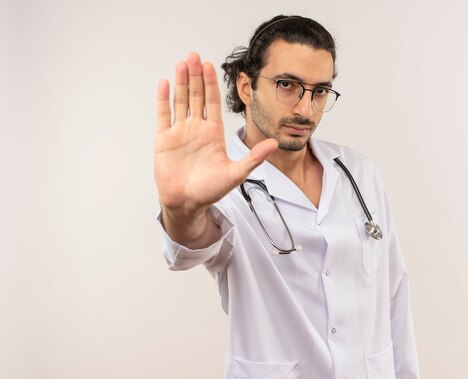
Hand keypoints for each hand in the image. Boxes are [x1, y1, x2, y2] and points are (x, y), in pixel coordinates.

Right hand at [154, 52, 277, 216]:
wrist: (187, 204)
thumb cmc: (210, 191)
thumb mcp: (236, 173)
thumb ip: (254, 157)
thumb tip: (274, 144)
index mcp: (213, 133)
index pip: (212, 103)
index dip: (211, 84)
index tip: (211, 66)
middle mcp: (197, 129)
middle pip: (196, 96)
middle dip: (196, 76)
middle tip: (194, 56)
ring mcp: (180, 133)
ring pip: (181, 101)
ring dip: (182, 82)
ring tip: (182, 63)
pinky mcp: (164, 140)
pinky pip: (164, 115)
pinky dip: (164, 99)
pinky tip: (165, 83)